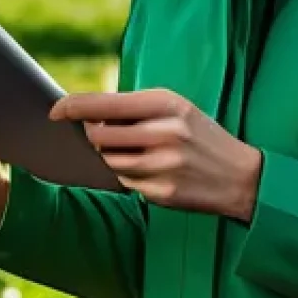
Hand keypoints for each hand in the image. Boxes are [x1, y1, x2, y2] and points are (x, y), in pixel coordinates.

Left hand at [49, 88, 261, 221]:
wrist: (243, 177)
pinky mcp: (163, 193)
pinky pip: (126, 182)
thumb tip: (87, 114)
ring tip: (137, 152)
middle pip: (99, 135)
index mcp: (165, 104)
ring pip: (109, 161)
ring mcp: (164, 165)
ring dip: (112, 157)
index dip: (73, 106)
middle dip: (95, 135)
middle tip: (108, 134)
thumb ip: (135, 108)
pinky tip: (153, 171)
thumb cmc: (199, 135)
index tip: (54, 110)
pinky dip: (130, 176)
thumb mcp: (175, 108)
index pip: (105, 103)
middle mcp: (164, 133)